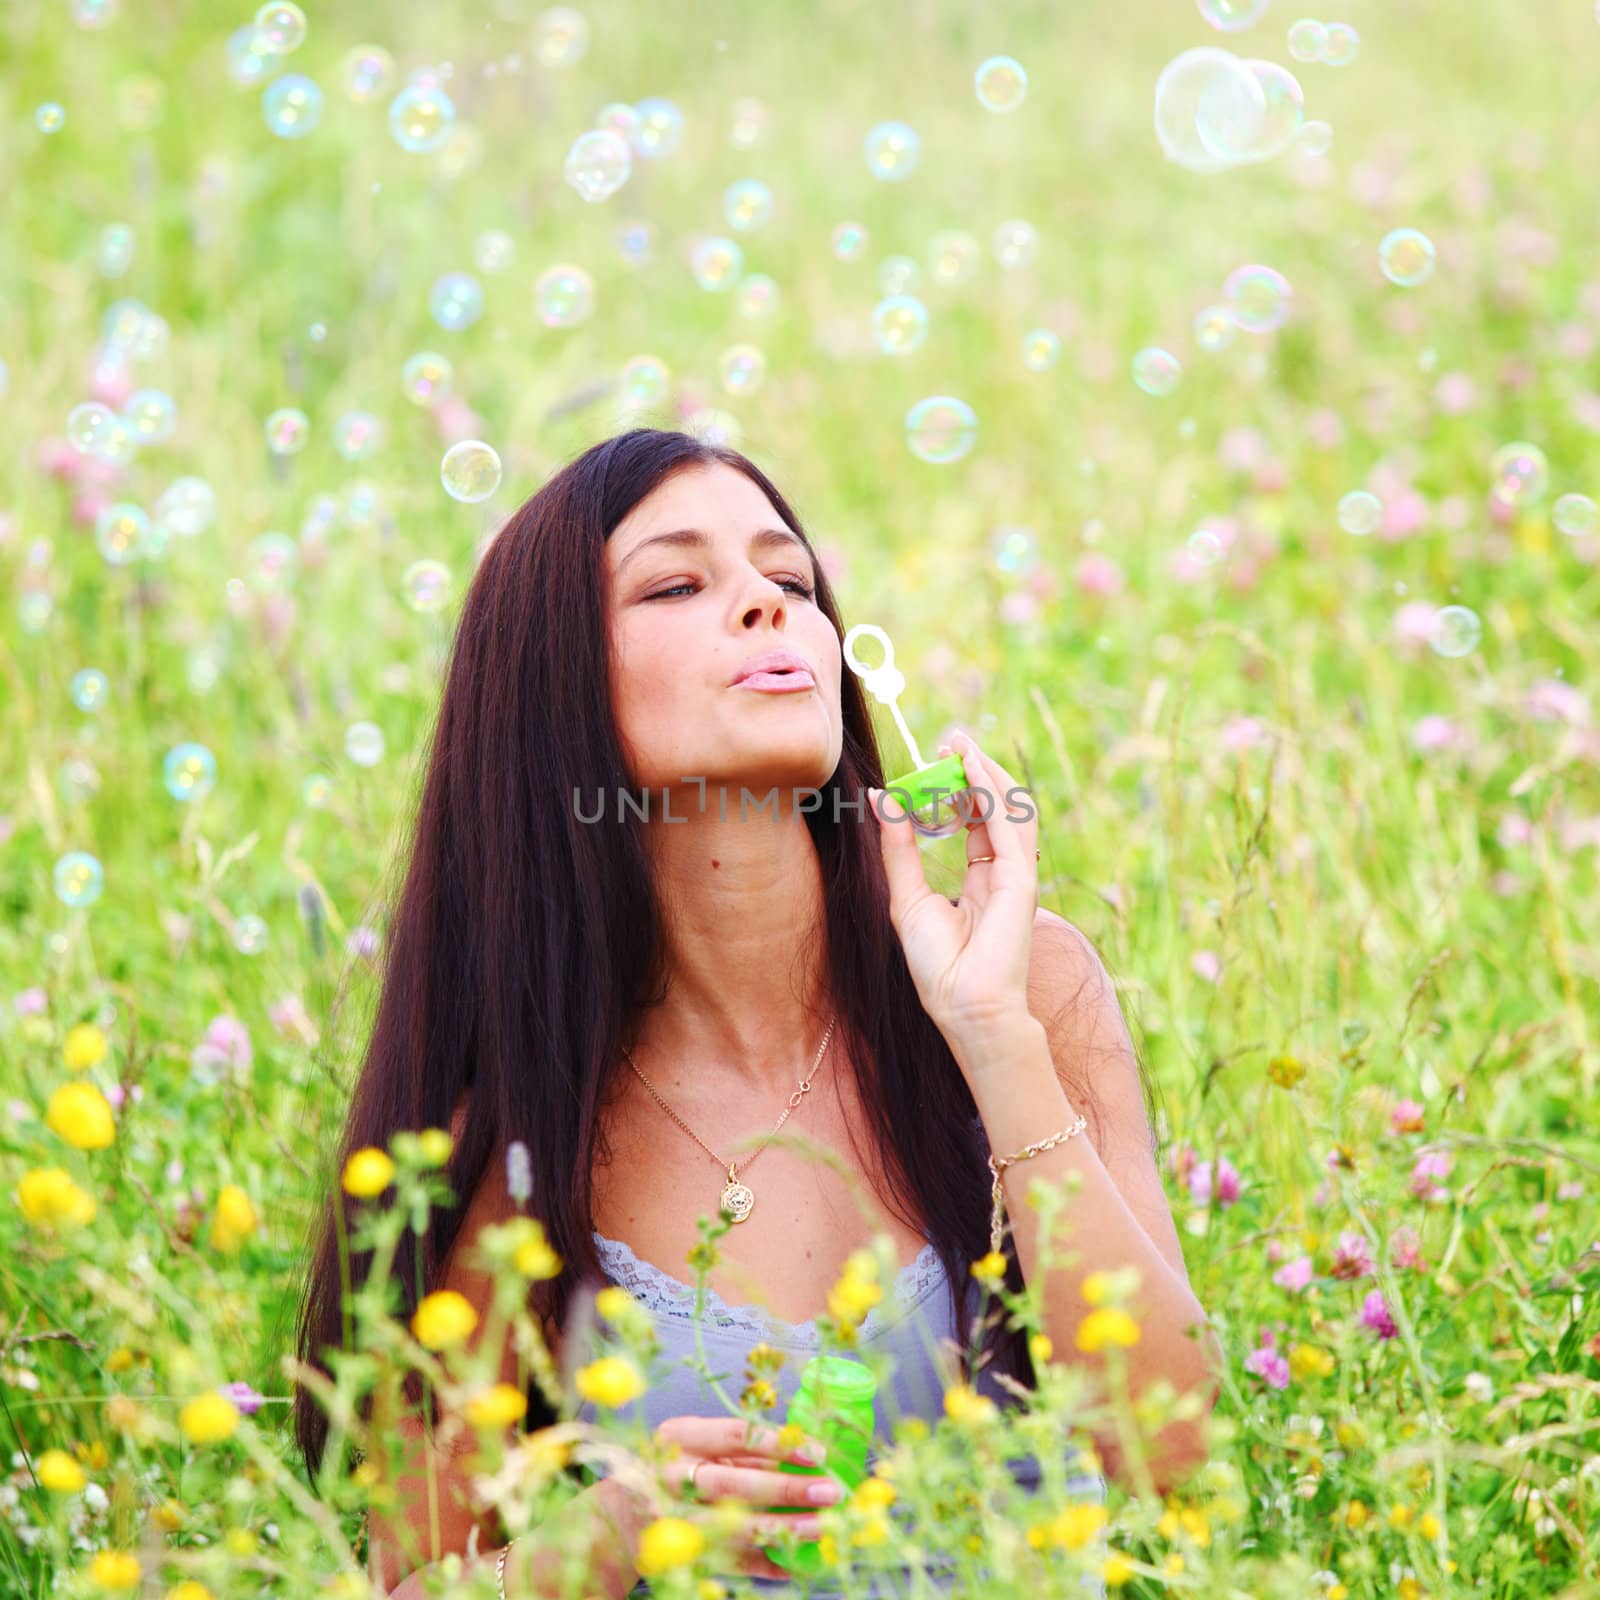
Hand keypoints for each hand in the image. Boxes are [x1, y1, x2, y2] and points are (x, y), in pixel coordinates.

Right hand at [649, 1415, 841, 1581]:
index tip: (818, 1453)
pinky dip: (764, 1563)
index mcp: (678, 1437)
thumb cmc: (670, 1467)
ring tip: (823, 1526)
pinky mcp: (680, 1556)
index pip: (735, 1435)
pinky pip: (729, 1562)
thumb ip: (742, 1450)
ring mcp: (673, 1521)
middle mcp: (672, 1477)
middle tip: (830, 1491)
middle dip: (787, 1489)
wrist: (616, 1516)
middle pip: (735, 1483)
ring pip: (734, 1527)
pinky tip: (794, 1562)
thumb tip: (805, 1457)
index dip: (779, 1443)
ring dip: (784, 1528)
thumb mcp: (696, 1444)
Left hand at [868, 732, 1038, 1057]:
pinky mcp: (1020, 881)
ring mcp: (1017, 876)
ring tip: (959, 745)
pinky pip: (1007, 825)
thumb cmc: (938, 966)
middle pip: (998, 808)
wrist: (963, 1007)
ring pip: (1010, 809)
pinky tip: (970, 769)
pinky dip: (990, 793)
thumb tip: (883, 799)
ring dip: (986, 772)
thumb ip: (900, 848)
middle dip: (976, 771)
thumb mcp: (906, 896)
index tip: (937, 761)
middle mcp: (1005, 873)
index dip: (960, 787)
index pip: (977, 820)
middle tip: (950, 741)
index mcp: (984, 880)